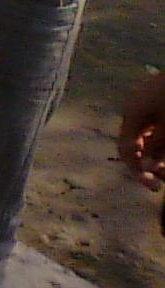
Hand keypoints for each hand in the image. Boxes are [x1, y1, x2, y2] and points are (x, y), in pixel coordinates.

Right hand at [120, 72, 164, 189]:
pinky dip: (162, 140)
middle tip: (164, 180)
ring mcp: (148, 103)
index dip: (138, 171)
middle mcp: (135, 109)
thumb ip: (156, 149)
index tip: (156, 187)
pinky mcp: (159, 100)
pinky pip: (157, 126)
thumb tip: (144, 167)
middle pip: (136, 143)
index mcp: (131, 115)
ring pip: (148, 135)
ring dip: (158, 154)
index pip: (126, 150)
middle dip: (150, 164)